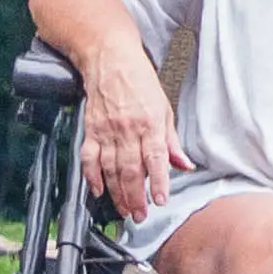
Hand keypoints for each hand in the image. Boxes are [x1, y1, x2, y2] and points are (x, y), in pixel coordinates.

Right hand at [77, 53, 185, 221]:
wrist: (109, 58)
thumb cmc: (138, 80)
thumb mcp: (164, 107)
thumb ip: (171, 141)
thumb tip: (183, 164)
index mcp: (149, 122)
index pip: (156, 158)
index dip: (158, 182)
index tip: (160, 200)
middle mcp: (127, 129)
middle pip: (131, 170)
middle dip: (136, 197)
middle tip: (140, 215)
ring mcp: (106, 131)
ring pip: (110, 170)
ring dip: (117, 194)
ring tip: (124, 210)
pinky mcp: (90, 130)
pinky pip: (89, 159)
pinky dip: (92, 177)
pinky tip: (98, 191)